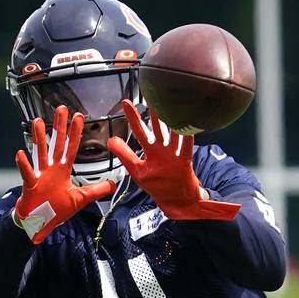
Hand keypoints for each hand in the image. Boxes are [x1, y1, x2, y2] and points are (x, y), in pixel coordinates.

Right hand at [15, 106, 116, 243]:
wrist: (39, 222)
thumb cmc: (55, 210)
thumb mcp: (80, 199)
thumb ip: (96, 190)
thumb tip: (113, 184)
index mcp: (62, 171)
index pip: (71, 148)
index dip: (75, 133)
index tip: (78, 118)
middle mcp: (51, 169)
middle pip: (56, 144)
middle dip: (59, 127)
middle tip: (61, 110)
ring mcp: (40, 175)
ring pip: (40, 153)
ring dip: (40, 138)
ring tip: (38, 122)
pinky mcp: (30, 185)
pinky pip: (27, 173)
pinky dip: (23, 164)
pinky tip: (21, 153)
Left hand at [106, 100, 239, 219]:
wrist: (178, 202)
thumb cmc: (158, 189)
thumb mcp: (138, 173)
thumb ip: (125, 156)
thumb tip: (110, 140)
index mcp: (150, 153)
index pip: (139, 131)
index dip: (133, 118)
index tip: (127, 103)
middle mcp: (161, 151)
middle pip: (155, 128)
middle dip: (151, 112)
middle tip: (149, 95)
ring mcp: (173, 155)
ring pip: (171, 133)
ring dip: (168, 120)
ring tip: (166, 104)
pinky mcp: (184, 161)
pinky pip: (185, 146)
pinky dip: (187, 135)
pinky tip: (187, 124)